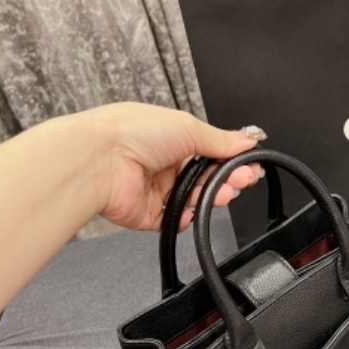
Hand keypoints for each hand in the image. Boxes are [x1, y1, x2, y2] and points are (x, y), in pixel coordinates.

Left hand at [79, 102, 265, 230]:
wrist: (100, 160)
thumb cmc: (133, 133)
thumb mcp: (188, 127)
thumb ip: (221, 140)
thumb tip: (248, 140)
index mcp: (171, 138)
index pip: (209, 152)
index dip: (230, 161)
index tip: (249, 167)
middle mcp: (162, 163)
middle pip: (203, 178)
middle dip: (225, 180)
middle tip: (240, 182)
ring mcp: (154, 189)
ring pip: (192, 199)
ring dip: (209, 198)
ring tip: (220, 195)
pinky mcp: (145, 214)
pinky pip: (172, 221)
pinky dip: (184, 218)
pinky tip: (190, 211)